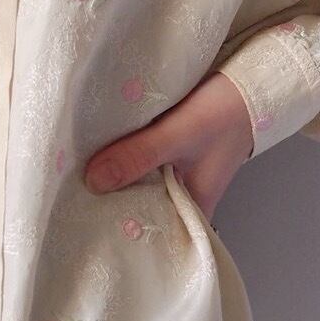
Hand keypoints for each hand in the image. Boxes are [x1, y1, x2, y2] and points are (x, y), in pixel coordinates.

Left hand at [83, 71, 253, 221]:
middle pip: (140, 211)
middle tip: (71, 206)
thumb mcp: (179, 134)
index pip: (154, 236)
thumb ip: (139, 155)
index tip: (88, 233)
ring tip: (75, 184)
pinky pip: (139, 165)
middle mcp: (183, 197)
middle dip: (110, 206)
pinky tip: (98, 157)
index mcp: (194, 208)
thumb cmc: (226, 114)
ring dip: (114, 181)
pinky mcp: (167, 156)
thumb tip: (94, 181)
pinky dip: (123, 161)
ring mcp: (175, 176)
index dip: (122, 237)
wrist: (247, 83)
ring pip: (137, 186)